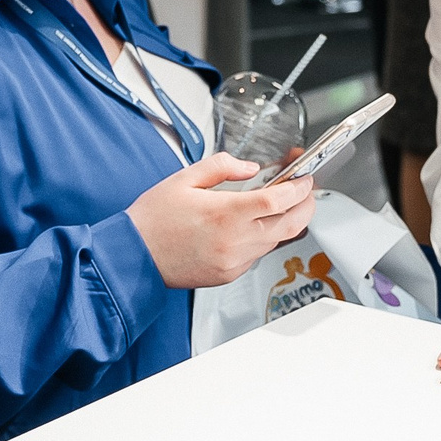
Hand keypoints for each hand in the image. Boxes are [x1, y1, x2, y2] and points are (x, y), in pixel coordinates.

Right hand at [127, 154, 316, 288]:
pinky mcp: (229, 274)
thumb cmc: (153, 220)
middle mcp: (234, 241)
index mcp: (225, 213)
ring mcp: (234, 261)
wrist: (134, 256)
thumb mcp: (184, 178)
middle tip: (305, 190)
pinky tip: (253, 225)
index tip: (304, 178)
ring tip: (278, 204)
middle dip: (306, 205)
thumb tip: (249, 168)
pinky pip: (258, 254)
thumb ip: (222, 167)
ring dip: (285, 221)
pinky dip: (264, 237)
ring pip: (277, 241)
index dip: (299, 187)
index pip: (278, 200)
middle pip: (291, 225)